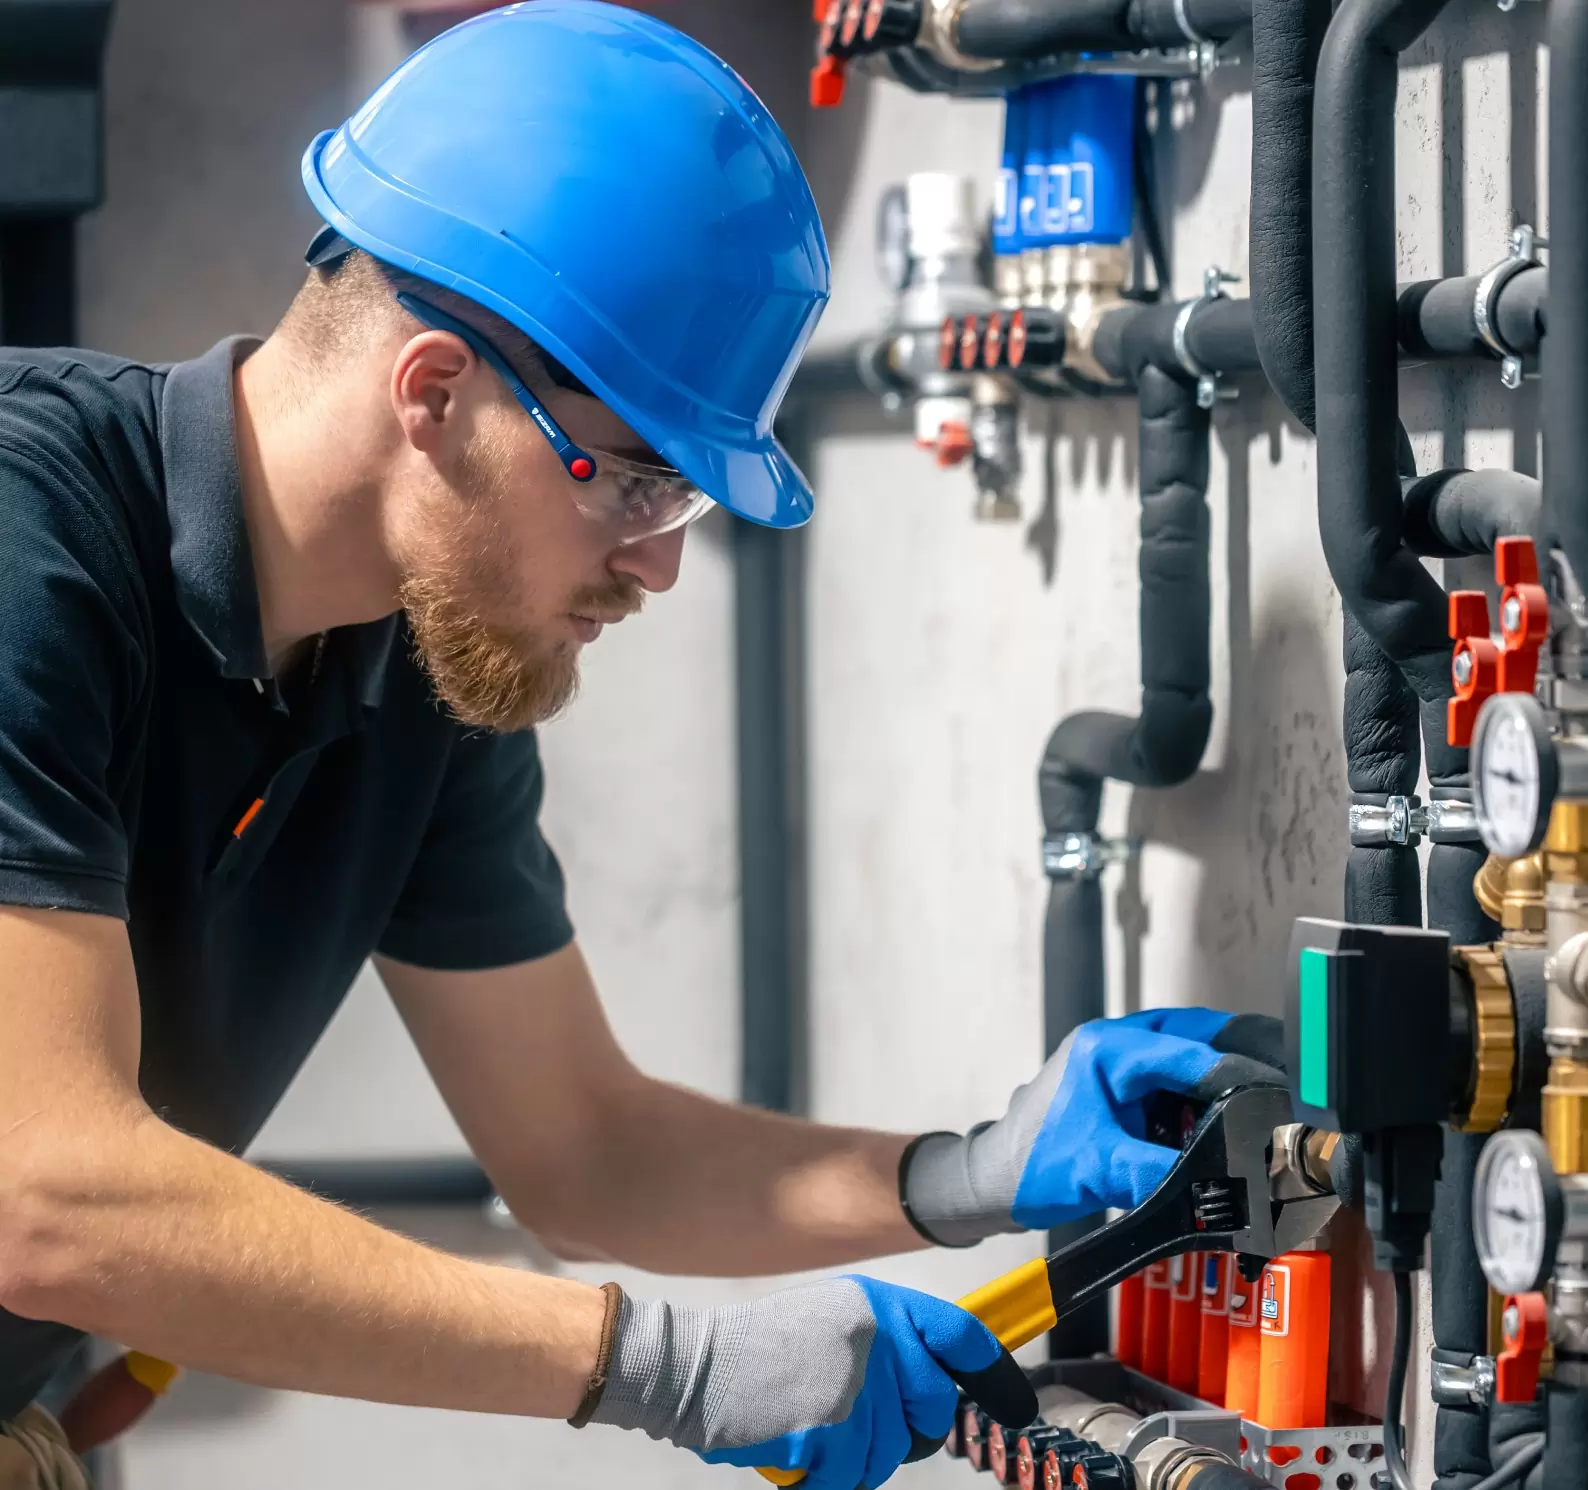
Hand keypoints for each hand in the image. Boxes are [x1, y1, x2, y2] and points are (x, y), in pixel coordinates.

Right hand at [588, 1276, 1030, 1487]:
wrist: (693, 1367)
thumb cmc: (760, 1352)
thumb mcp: (834, 1324)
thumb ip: (887, 1346)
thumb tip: (944, 1387)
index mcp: (879, 1303)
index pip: (962, 1335)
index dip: (996, 1375)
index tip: (1018, 1407)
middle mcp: (878, 1335)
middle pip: (935, 1409)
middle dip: (902, 1430)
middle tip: (851, 1420)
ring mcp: (857, 1382)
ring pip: (892, 1453)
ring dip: (855, 1456)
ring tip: (810, 1423)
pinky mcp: (833, 1428)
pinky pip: (852, 1478)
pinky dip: (825, 1478)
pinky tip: (796, 1447)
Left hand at [902, 1008, 1285, 1244]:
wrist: (994, 1181)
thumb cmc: (1032, 1166)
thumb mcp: (1101, 1171)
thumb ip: (1159, 1172)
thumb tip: (1218, 1184)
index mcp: (1106, 1049)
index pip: (1187, 1051)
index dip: (1237, 1072)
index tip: (1279, 1092)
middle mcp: (1116, 1043)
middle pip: (1196, 1035)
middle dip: (1243, 1053)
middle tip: (1287, 1079)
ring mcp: (1121, 1061)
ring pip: (1190, 1051)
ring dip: (1226, 1070)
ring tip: (1270, 1095)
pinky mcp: (1125, 1084)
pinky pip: (1178, 1075)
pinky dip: (1207, 1091)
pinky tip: (1232, 1114)